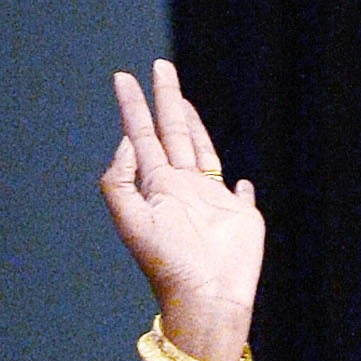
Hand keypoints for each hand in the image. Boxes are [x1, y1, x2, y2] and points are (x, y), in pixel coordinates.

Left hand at [98, 59, 263, 360]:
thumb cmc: (168, 263)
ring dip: (192, 126)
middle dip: (166, 99)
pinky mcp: (238, 214)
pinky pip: (238, 193)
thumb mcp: (132, 221)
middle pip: (173, 133)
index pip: (142, 136)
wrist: (206, 294)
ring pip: (201, 150)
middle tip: (160, 66)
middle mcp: (181, 188)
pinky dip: (238, 186)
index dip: (134, 106)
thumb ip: (121, 181)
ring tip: (183, 103)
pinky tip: (238, 181)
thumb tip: (127, 142)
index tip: (123, 77)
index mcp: (155, 187)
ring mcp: (210, 200)